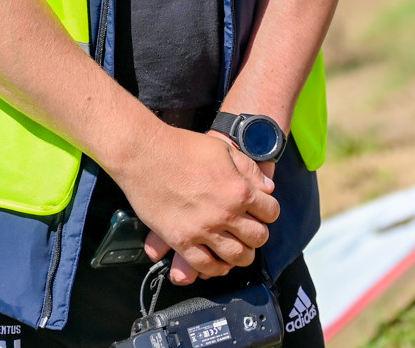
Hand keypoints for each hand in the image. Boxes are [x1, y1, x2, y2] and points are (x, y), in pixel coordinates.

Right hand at [114, 126, 277, 284]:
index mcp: (238, 189)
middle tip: (249, 230)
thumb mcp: (223, 149)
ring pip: (236, 257)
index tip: (261, 211)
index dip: (268, 212)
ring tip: (237, 248)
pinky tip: (217, 261)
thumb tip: (268, 188)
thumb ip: (249, 170)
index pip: (270, 212)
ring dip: (241, 255)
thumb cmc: (182, 147)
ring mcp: (202, 229)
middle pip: (258, 238)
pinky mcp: (181, 240)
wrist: (144, 153)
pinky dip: (216, 268)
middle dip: (258, 235)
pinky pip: (205, 265)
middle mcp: (225, 213)